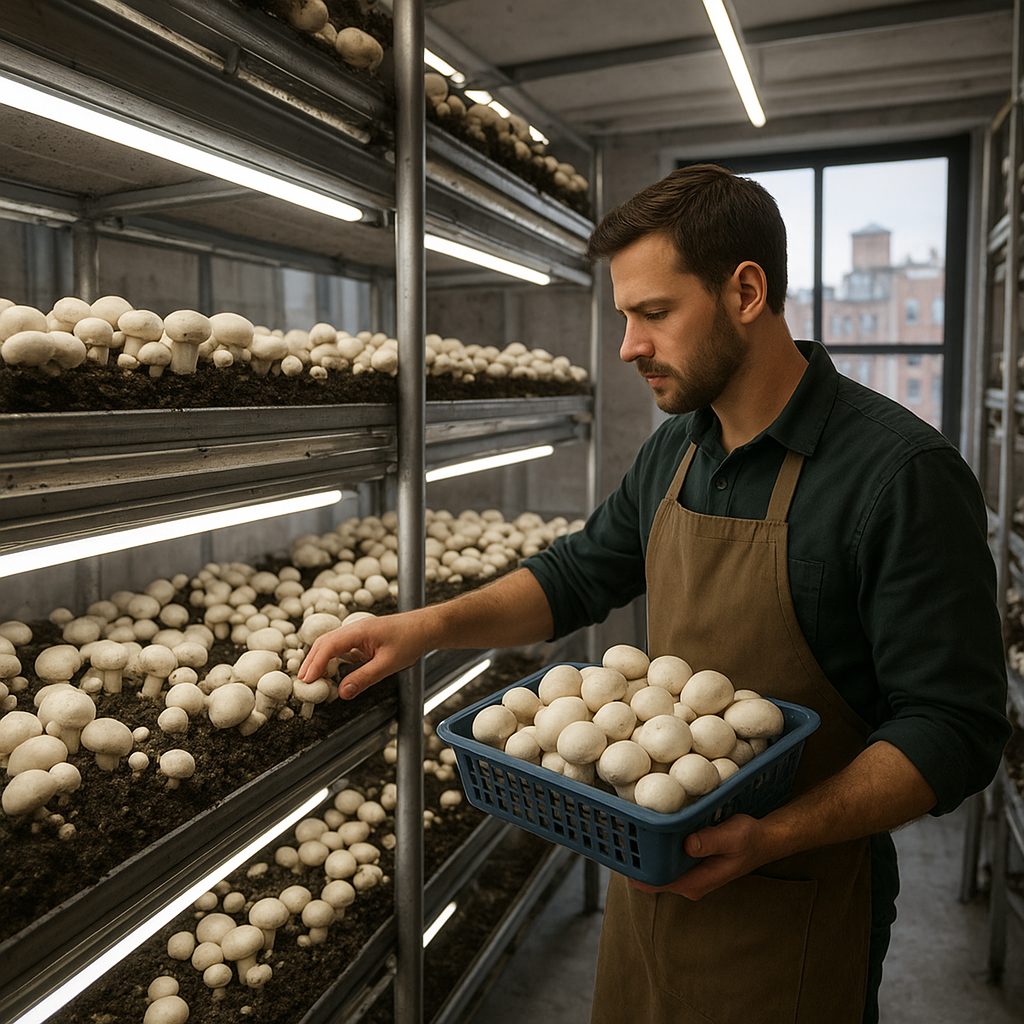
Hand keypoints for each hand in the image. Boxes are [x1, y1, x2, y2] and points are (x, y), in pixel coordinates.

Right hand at [298, 609, 432, 698]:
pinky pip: (341, 647)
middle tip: (303, 682)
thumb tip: (342, 693)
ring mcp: (357, 633)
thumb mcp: (388, 664)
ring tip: (312, 679)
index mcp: (359, 630)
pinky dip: (332, 659)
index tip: (307, 680)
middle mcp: (354, 629)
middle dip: (311, 662)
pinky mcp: (362, 638)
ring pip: (331, 644)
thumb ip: (364, 678)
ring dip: (320, 660)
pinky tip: (330, 672)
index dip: (315, 663)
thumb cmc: (410, 640)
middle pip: (324, 643)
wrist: (424, 628)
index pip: (329, 645)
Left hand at [629, 814, 768, 899]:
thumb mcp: (732, 836)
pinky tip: (646, 827)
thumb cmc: (749, 839)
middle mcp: (687, 882)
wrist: (763, 840)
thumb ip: (709, 841)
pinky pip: (665, 858)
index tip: (619, 850)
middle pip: (651, 876)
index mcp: (694, 882)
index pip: (654, 883)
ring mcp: (687, 874)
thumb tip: (687, 844)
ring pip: (657, 867)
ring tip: (625, 826)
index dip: (634, 870)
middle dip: (633, 858)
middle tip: (616, 829)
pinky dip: (655, 846)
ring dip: (643, 851)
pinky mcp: (689, 863)